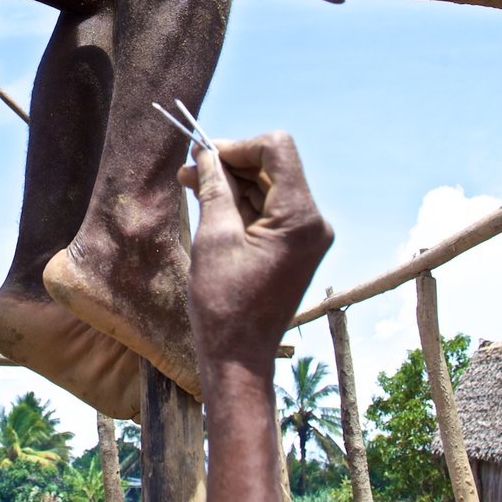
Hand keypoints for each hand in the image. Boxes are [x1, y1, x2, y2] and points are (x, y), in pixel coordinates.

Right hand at [179, 132, 332, 373]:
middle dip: (231, 163)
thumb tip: (206, 153)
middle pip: (273, 167)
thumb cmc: (225, 302)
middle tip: (189, 168)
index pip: (277, 150)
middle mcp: (313, 222)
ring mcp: (306, 235)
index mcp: (300, 218)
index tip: (205, 155)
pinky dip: (240, 203)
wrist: (239, 356)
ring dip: (232, 182)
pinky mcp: (294, 247)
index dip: (239, 146)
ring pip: (268, 186)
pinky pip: (268, 210)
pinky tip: (209, 202)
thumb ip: (214, 187)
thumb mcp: (214, 236)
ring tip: (191, 183)